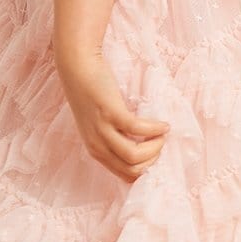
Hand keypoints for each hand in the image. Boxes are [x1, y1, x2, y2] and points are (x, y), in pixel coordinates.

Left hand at [56, 47, 169, 183]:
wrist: (77, 65)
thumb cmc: (91, 91)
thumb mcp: (98, 123)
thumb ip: (113, 138)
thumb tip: (141, 149)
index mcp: (95, 150)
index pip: (125, 176)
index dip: (145, 169)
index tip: (156, 155)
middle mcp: (96, 145)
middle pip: (132, 170)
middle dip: (153, 160)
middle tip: (160, 142)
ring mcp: (102, 130)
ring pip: (135, 156)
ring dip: (155, 147)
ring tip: (162, 133)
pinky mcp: (110, 113)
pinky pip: (139, 129)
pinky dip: (155, 128)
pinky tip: (163, 123)